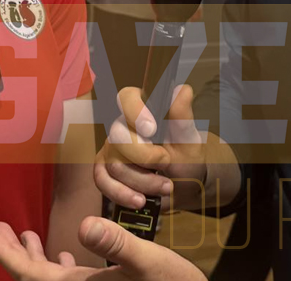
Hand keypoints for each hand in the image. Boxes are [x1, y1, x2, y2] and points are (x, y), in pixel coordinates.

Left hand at [0, 218, 206, 280]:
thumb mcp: (148, 262)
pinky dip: (59, 265)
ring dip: (34, 256)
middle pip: (35, 277)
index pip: (32, 276)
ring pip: (51, 278)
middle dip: (14, 252)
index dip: (7, 256)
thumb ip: (117, 244)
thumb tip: (84, 225)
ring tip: (22, 234)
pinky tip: (63, 253)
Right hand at [95, 85, 206, 212]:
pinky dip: (121, 193)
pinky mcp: (104, 170)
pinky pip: (101, 180)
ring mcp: (111, 149)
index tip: (151, 129)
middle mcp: (122, 126)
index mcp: (142, 111)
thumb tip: (183, 90)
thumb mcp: (190, 140)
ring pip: (113, 164)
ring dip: (142, 182)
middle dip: (145, 158)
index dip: (135, 112)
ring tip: (164, 187)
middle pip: (118, 137)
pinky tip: (139, 200)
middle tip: (167, 165)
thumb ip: (183, 117)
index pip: (127, 98)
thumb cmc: (186, 158)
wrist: (183, 187)